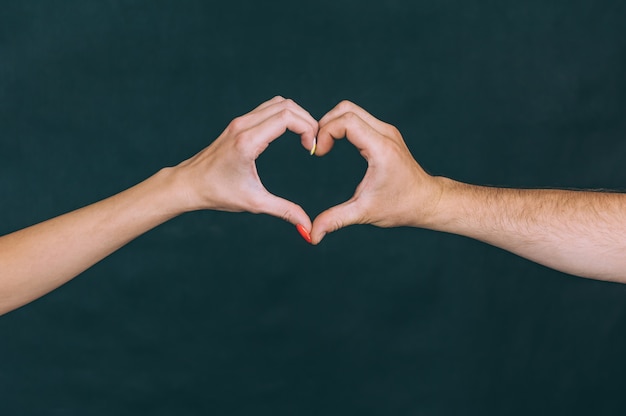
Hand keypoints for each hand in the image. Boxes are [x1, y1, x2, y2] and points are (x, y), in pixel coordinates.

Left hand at [170, 96, 317, 227]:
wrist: (189, 184)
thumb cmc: (217, 193)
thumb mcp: (254, 203)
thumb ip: (284, 211)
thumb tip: (307, 227)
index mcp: (248, 141)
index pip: (286, 117)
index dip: (307, 128)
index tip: (311, 148)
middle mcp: (243, 126)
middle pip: (286, 105)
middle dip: (306, 120)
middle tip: (313, 142)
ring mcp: (240, 122)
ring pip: (277, 103)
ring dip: (296, 115)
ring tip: (304, 137)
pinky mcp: (238, 124)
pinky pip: (267, 108)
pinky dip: (284, 115)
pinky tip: (289, 134)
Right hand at [310, 101, 443, 243]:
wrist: (427, 201)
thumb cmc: (401, 207)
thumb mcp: (364, 213)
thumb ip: (335, 220)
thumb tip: (311, 234)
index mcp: (381, 148)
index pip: (347, 121)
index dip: (325, 132)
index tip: (318, 153)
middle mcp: (385, 134)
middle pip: (346, 109)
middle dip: (325, 123)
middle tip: (316, 147)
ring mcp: (386, 131)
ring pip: (352, 110)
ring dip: (333, 123)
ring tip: (323, 146)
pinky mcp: (385, 133)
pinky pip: (358, 118)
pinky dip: (342, 125)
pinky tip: (335, 144)